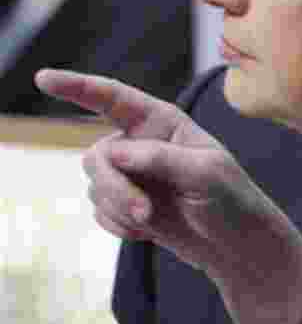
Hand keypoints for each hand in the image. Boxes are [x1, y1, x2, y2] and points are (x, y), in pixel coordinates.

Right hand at [35, 69, 301, 323]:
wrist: (235, 245)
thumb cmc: (231, 199)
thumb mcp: (206, 173)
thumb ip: (160, 158)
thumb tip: (112, 151)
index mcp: (164, 122)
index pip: (114, 98)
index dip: (77, 87)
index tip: (44, 78)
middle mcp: (141, 143)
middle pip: (97, 155)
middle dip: (115, 185)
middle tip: (145, 211)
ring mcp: (131, 175)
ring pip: (95, 186)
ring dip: (121, 208)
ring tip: (153, 220)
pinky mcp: (126, 204)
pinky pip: (100, 212)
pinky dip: (120, 225)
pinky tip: (150, 231)